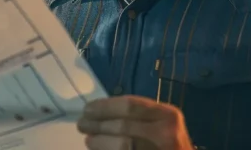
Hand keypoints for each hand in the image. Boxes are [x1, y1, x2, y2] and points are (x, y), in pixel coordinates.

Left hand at [77, 96, 194, 149]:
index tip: (88, 108)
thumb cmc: (168, 140)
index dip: (104, 106)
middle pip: (123, 126)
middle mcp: (165, 133)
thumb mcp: (160, 121)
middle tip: (82, 124)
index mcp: (167, 115)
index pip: (130, 106)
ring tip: (89, 139)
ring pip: (122, 145)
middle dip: (98, 125)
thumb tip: (99, 112)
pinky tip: (98, 149)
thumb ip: (137, 115)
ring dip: (99, 142)